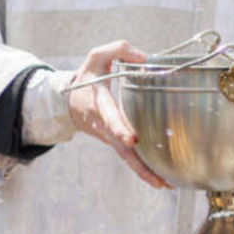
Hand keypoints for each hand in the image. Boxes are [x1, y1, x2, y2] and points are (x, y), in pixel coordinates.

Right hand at [67, 40, 166, 188]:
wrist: (68, 102)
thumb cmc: (87, 77)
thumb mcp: (97, 56)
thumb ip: (119, 49)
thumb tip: (144, 57)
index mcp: (99, 103)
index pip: (110, 117)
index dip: (120, 128)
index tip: (132, 139)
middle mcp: (104, 124)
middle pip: (121, 147)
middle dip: (137, 163)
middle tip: (156, 177)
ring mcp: (109, 136)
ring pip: (126, 157)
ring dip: (144, 173)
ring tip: (164, 185)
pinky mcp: (114, 142)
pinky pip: (129, 157)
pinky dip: (142, 170)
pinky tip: (162, 180)